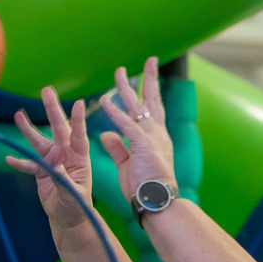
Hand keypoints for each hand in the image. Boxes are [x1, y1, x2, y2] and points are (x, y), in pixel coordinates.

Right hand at [5, 87, 93, 229]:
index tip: (78, 103)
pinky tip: (8, 157)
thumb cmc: (77, 206)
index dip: (78, 121)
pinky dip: (19, 162)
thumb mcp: (73, 195)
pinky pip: (28, 164)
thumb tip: (56, 167)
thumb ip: (64, 181)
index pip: (78, 137)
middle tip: (47, 91)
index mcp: (79, 158)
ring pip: (39, 142)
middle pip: (58, 129)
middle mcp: (65, 155)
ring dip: (28, 129)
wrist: (68, 217)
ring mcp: (52, 161)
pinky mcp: (40, 171)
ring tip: (18, 115)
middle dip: (52, 110)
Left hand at [97, 57, 177, 205]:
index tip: (148, 77)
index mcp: (156, 138)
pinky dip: (115, 112)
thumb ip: (118, 147)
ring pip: (139, 108)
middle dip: (151, 79)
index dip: (150, 92)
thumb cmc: (145, 188)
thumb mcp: (128, 164)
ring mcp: (152, 139)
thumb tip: (106, 134)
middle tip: (150, 60)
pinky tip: (105, 101)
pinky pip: (127, 125)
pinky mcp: (144, 146)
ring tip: (119, 73)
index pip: (153, 110)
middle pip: (153, 101)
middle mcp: (157, 134)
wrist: (157, 201)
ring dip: (127, 89)